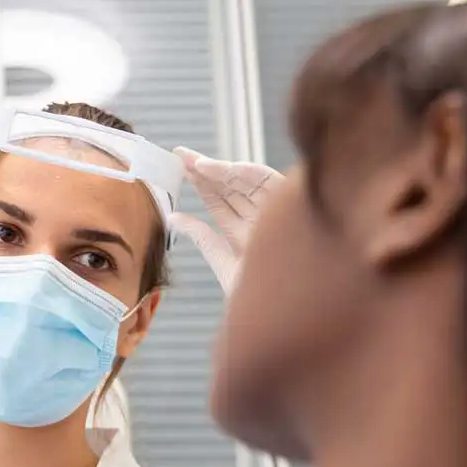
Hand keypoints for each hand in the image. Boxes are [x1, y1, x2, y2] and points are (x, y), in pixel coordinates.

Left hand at [167, 147, 282, 293]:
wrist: (285, 311)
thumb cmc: (261, 296)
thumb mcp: (223, 263)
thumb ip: (203, 238)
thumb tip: (173, 217)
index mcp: (245, 234)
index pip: (220, 202)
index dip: (200, 185)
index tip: (180, 168)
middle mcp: (260, 220)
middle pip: (230, 188)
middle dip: (206, 171)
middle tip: (181, 155)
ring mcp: (276, 213)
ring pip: (247, 182)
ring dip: (223, 169)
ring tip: (198, 162)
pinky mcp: (292, 208)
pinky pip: (272, 183)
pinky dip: (251, 173)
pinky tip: (228, 169)